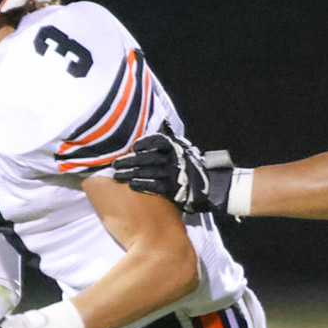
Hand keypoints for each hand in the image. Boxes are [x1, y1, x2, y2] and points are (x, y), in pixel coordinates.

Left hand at [111, 125, 232, 213]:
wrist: (212, 187)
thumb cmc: (192, 169)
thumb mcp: (182, 153)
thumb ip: (167, 147)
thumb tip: (151, 137)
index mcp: (177, 149)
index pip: (159, 142)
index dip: (146, 143)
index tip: (134, 147)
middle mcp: (175, 160)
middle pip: (148, 158)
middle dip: (129, 161)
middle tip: (114, 164)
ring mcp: (175, 174)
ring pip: (149, 172)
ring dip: (130, 173)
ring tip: (117, 176)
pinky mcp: (174, 189)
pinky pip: (155, 185)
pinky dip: (143, 184)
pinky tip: (132, 185)